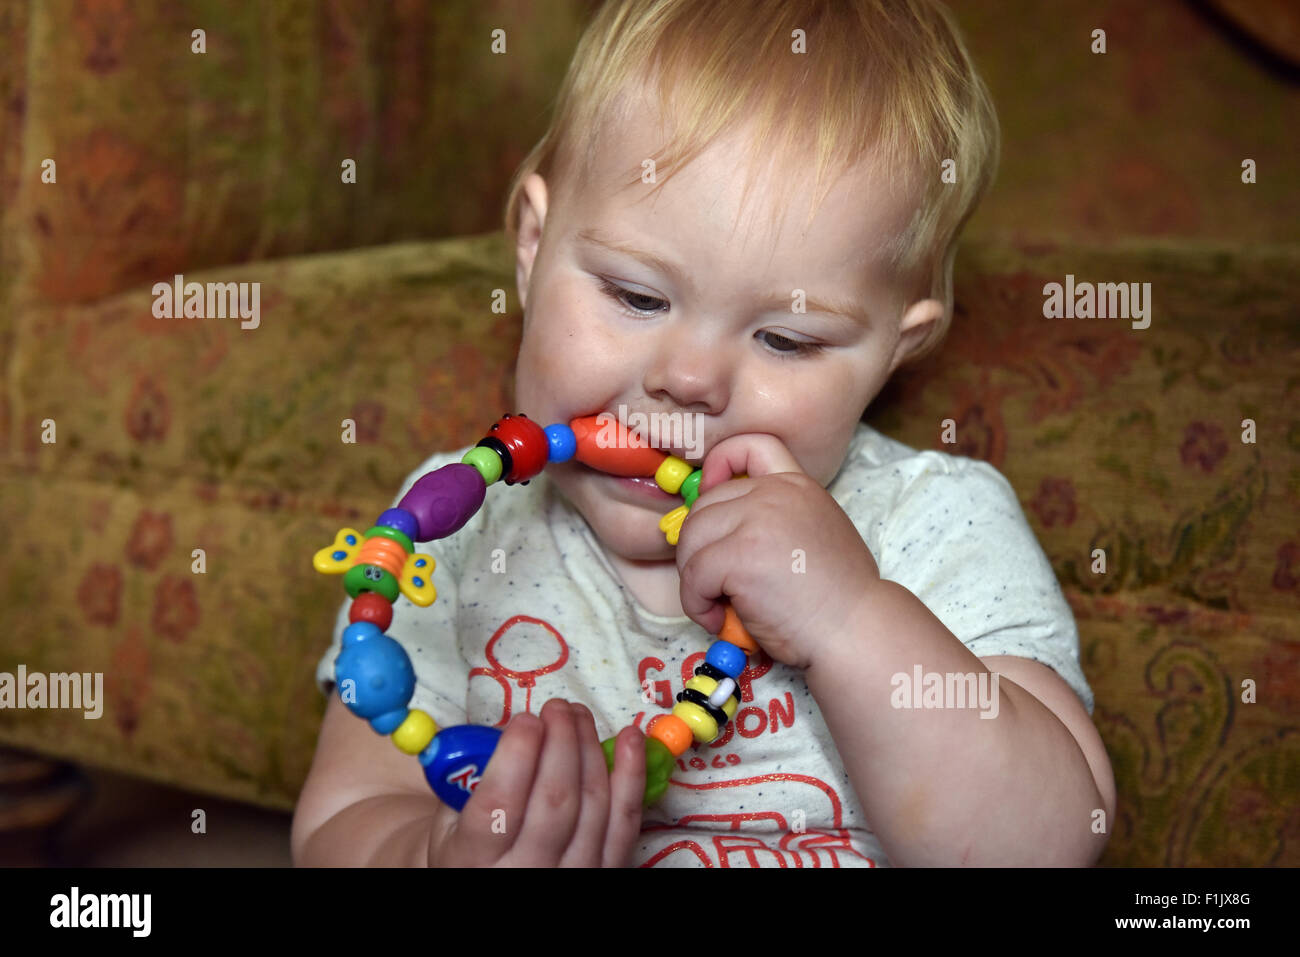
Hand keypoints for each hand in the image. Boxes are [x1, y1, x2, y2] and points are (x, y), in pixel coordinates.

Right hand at [427, 699, 645, 866]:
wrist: (498, 893)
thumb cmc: (472, 850)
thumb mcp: (449, 824)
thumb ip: (465, 781)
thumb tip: (498, 729)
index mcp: (475, 859)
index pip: (500, 803)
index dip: (516, 755)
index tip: (526, 719)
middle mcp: (526, 871)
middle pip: (555, 801)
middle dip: (561, 743)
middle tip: (557, 708)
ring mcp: (572, 875)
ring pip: (593, 805)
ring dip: (591, 749)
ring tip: (579, 714)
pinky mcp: (607, 872)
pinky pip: (626, 822)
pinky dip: (632, 775)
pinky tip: (630, 738)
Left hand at [674, 433, 880, 669]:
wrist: (855, 631)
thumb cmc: (837, 600)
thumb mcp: (815, 535)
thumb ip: (777, 521)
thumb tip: (724, 534)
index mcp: (796, 485)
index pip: (750, 446)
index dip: (720, 465)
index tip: (713, 498)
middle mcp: (775, 493)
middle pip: (704, 505)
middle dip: (699, 547)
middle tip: (715, 584)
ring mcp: (756, 520)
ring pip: (691, 538)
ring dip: (694, 578)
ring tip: (717, 606)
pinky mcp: (739, 555)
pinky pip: (693, 575)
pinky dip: (697, 603)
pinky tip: (720, 620)